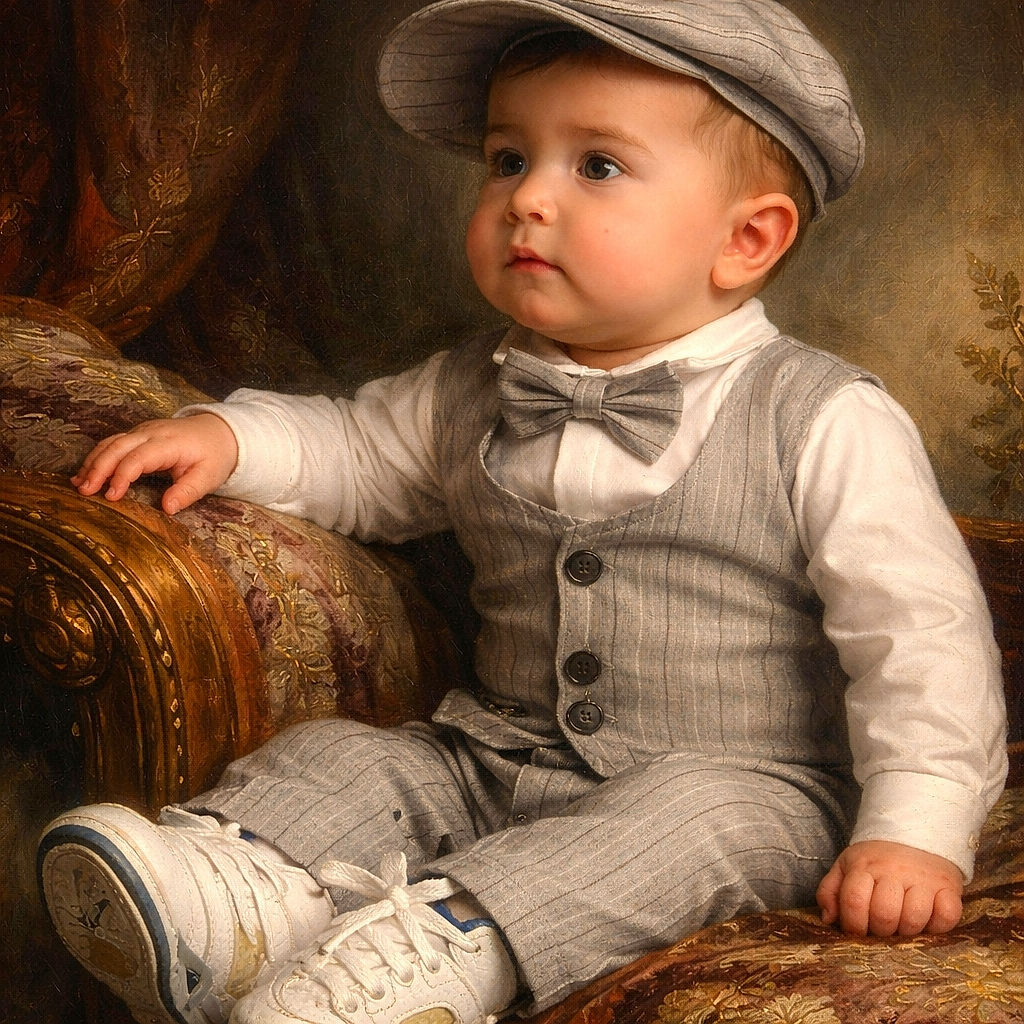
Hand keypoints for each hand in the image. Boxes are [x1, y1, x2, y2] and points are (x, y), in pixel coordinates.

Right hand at [72, 413, 238, 514]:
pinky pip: (112, 443)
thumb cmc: (215, 455)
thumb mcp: (209, 476)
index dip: (122, 476)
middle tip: (85, 491)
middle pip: (117, 446)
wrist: (220, 431)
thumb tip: (167, 508)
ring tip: (79, 485)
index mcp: (169, 443)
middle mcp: (151, 433)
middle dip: (98, 468)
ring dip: (93, 462)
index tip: (112, 496)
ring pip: (110, 443)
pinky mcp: (138, 435)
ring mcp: (142, 431)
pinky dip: (97, 457)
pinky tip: (85, 474)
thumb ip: (188, 491)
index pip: (138, 457)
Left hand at [816, 840, 963, 936]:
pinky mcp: (949, 887)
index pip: (854, 901)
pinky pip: (947, 917)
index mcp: (864, 865)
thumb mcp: (846, 866)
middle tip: (882, 928)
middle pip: (884, 915)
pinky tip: (928, 920)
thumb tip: (827, 919)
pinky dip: (938, 926)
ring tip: (902, 924)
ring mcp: (923, 879)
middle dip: (880, 931)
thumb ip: (830, 891)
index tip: (857, 931)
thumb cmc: (876, 859)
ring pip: (914, 919)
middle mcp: (894, 870)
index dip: (853, 925)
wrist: (915, 834)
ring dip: (907, 931)